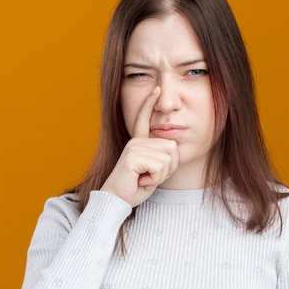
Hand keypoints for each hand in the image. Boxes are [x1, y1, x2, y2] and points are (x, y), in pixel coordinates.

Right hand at [101, 87, 178, 206]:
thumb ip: (161, 158)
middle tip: (150, 176)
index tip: (156, 88)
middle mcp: (136, 142)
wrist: (116, 200)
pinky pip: (160, 166)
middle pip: (171, 148)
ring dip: (161, 175)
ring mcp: (134, 147)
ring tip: (144, 178)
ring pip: (168, 158)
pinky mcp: (133, 157)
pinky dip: (155, 178)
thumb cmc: (134, 188)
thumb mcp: (152, 171)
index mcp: (138, 143)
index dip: (150, 103)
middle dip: (168, 168)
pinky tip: (141, 180)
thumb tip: (172, 147)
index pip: (144, 120)